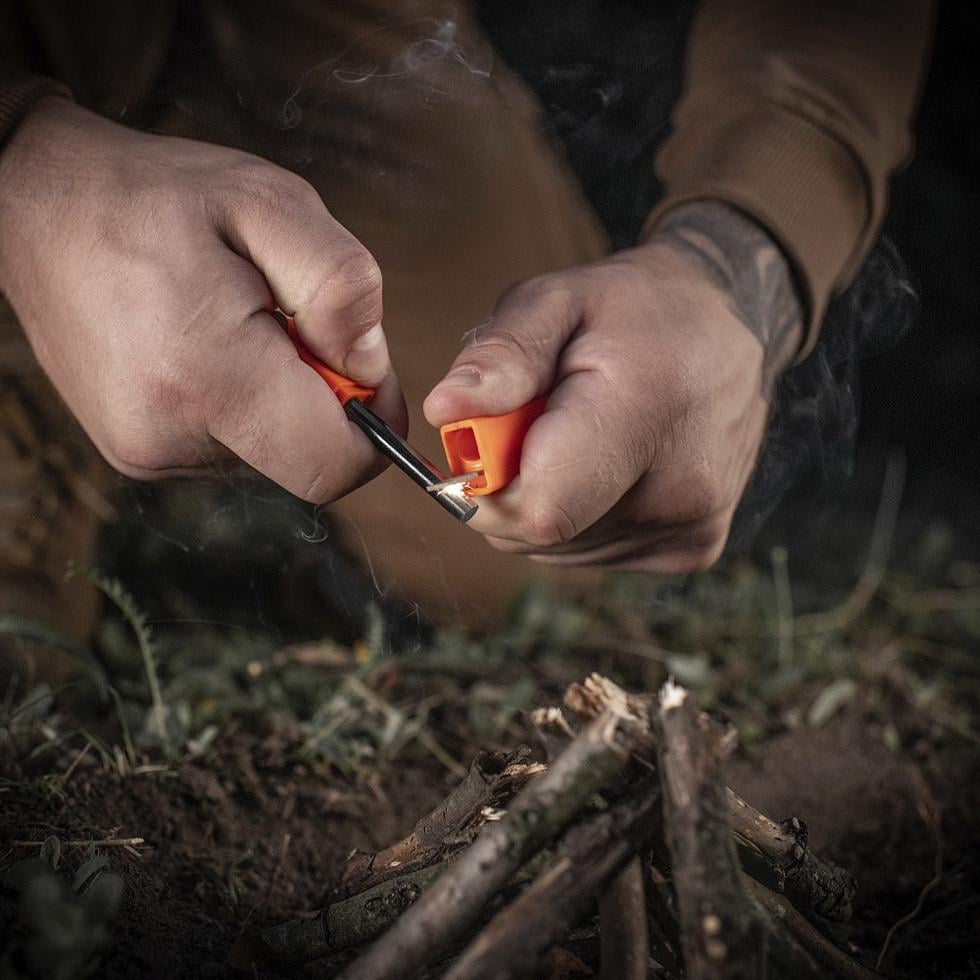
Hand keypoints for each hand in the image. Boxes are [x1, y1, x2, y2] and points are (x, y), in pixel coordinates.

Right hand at [0, 98, 403, 500]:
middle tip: (292, 326)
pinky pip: (230, 446)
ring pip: (269, 455)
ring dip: (281, 399)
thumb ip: (342, 286)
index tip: (362, 370)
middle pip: (306, 464)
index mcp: (207, 378)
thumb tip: (370, 368)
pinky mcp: (138, 451)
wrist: (38, 207)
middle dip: (326, 406)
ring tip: (236, 325)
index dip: (372, 428)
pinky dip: (244, 405)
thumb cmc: (157, 199)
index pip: (332, 466)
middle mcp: (169, 436)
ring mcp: (146, 452)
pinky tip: (210, 348)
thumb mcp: (271, 204)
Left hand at [424, 201, 803, 572]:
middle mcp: (681, 488)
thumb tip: (443, 409)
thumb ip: (501, 353)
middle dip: (511, 485)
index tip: (487, 438)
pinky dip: (579, 513)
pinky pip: (592, 550)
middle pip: (538, 532)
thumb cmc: (634, 309)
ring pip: (558, 547)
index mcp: (643, 415)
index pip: (535, 510)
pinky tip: (609, 462)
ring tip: (581, 436)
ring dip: (545, 498)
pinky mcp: (696, 547)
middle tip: (538, 424)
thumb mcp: (558, 298)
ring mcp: (693, 526)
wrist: (729, 328)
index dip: (486, 485)